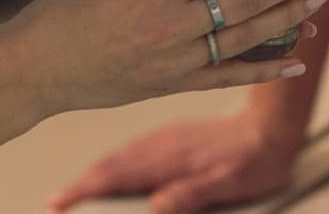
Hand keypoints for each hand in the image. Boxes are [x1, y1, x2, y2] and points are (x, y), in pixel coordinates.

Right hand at [0, 0, 328, 114]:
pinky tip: (296, 61)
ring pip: (246, 36)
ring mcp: (175, 60)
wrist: (35, 69)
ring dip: (288, 18)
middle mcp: (172, 24)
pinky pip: (229, 77)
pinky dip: (265, 70)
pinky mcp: (172, 87)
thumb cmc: (67, 12)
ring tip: (318, 0)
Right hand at [47, 112, 303, 213]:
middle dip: (80, 183)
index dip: (85, 189)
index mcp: (170, 160)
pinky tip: (112, 168)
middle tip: (55, 201)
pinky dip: (114, 161)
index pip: (117, 175)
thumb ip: (193, 194)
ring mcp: (166, 138)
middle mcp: (162, 145)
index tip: (59, 203)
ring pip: (120, 154)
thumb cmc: (256, 160)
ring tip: (74, 189)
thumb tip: (156, 207)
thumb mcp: (231, 183)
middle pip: (111, 164)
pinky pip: (133, 148)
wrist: (273, 123)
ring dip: (95, 172)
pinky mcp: (172, 136)